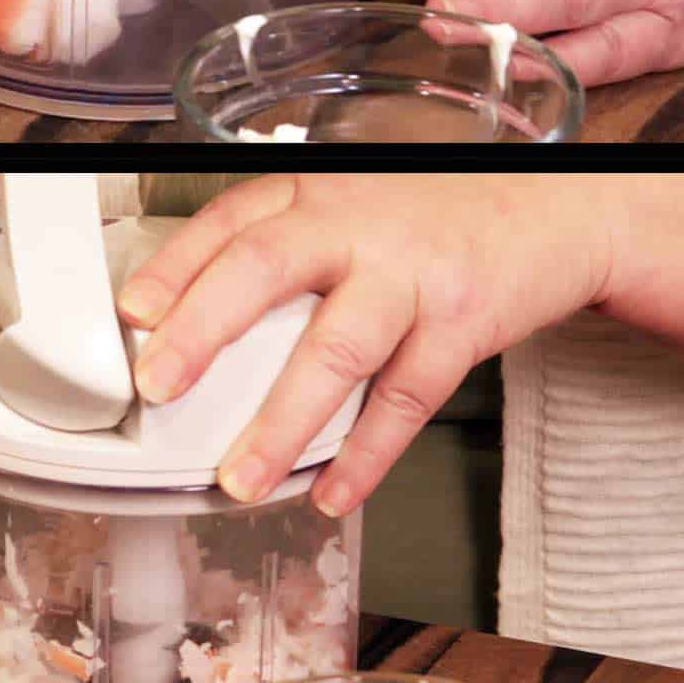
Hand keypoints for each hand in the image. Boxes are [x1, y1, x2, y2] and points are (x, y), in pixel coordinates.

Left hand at [117, 173, 682, 516]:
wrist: (551, 212)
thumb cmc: (430, 215)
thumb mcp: (348, 200)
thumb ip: (283, 240)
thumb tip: (190, 310)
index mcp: (316, 191)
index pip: (230, 220)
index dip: (175, 266)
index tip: (132, 313)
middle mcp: (356, 224)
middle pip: (265, 267)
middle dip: (204, 329)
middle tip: (158, 386)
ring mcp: (411, 274)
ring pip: (337, 348)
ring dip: (282, 422)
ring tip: (240, 478)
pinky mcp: (462, 323)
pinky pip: (406, 399)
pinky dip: (367, 454)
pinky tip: (333, 491)